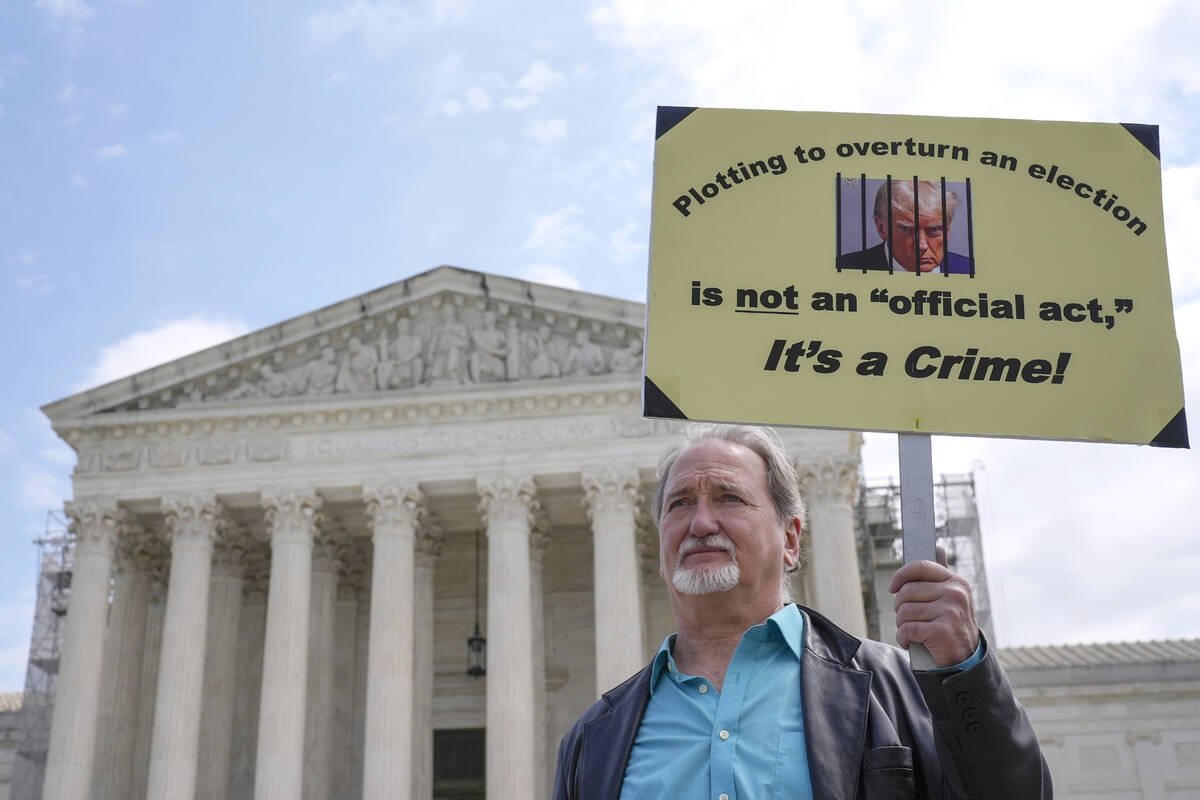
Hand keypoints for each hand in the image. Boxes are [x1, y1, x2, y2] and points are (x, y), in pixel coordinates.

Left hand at [888, 547, 978, 667]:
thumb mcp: (952, 597)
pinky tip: (911, 642)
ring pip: (903, 612)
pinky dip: (903, 638)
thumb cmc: (952, 625)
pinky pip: (906, 629)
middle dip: (900, 608)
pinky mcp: (941, 631)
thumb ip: (942, 574)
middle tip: (908, 619)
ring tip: (913, 632)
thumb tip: (937, 547)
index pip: (921, 567)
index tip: (892, 588)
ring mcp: (950, 612)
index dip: (901, 575)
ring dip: (901, 625)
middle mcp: (955, 594)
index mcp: (956, 582)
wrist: (965, 660)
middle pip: (907, 592)